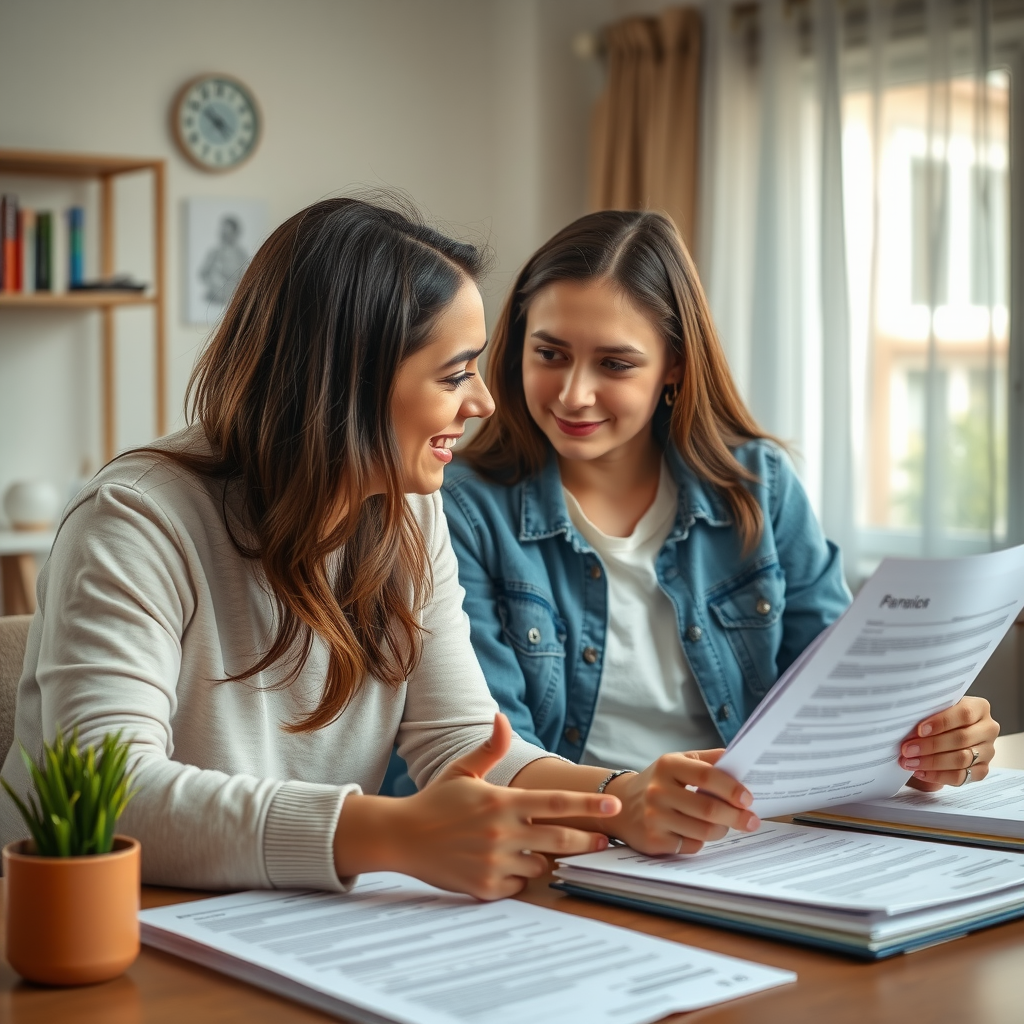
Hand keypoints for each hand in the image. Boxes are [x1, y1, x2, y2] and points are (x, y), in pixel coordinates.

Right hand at [335, 714, 618, 899]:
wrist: (401, 837)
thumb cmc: (435, 801)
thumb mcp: (462, 771)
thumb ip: (490, 748)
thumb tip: (502, 717)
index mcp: (502, 801)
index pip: (556, 802)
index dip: (588, 805)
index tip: (614, 805)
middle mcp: (502, 832)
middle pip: (560, 838)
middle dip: (586, 841)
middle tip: (602, 841)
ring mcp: (494, 861)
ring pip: (539, 864)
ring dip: (542, 858)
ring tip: (530, 849)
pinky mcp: (485, 886)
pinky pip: (518, 885)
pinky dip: (518, 877)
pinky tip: (504, 866)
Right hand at [604, 749, 759, 855]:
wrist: (620, 802)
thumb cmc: (659, 782)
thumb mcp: (677, 762)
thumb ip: (707, 760)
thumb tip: (741, 760)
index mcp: (667, 765)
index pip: (707, 776)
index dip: (732, 788)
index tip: (748, 799)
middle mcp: (658, 791)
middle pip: (709, 808)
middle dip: (736, 816)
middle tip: (751, 820)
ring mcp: (654, 817)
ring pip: (704, 831)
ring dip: (722, 830)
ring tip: (725, 825)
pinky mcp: (653, 840)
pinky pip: (691, 846)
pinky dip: (701, 841)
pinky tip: (698, 833)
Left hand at [900, 697, 998, 790]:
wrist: (945, 732)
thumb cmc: (938, 717)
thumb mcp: (935, 709)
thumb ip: (928, 713)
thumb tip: (907, 724)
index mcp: (979, 707)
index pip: (964, 714)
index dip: (941, 722)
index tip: (920, 730)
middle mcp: (988, 729)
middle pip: (961, 739)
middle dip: (931, 746)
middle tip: (908, 749)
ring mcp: (988, 751)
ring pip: (962, 760)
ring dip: (932, 762)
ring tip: (910, 762)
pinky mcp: (982, 769)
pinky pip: (961, 777)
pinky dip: (938, 776)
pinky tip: (921, 772)